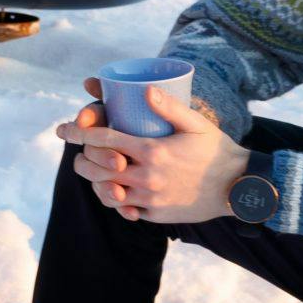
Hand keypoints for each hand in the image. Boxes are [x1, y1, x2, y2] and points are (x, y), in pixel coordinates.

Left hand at [58, 75, 247, 221]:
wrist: (239, 187)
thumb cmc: (217, 150)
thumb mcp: (195, 122)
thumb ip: (168, 106)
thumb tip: (144, 87)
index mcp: (152, 151)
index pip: (104, 141)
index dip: (79, 133)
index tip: (63, 129)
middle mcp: (147, 177)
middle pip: (98, 169)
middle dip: (82, 159)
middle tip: (78, 152)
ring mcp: (151, 199)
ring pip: (108, 193)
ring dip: (95, 182)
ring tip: (93, 171)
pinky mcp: (158, 215)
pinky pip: (127, 211)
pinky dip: (116, 200)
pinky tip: (116, 190)